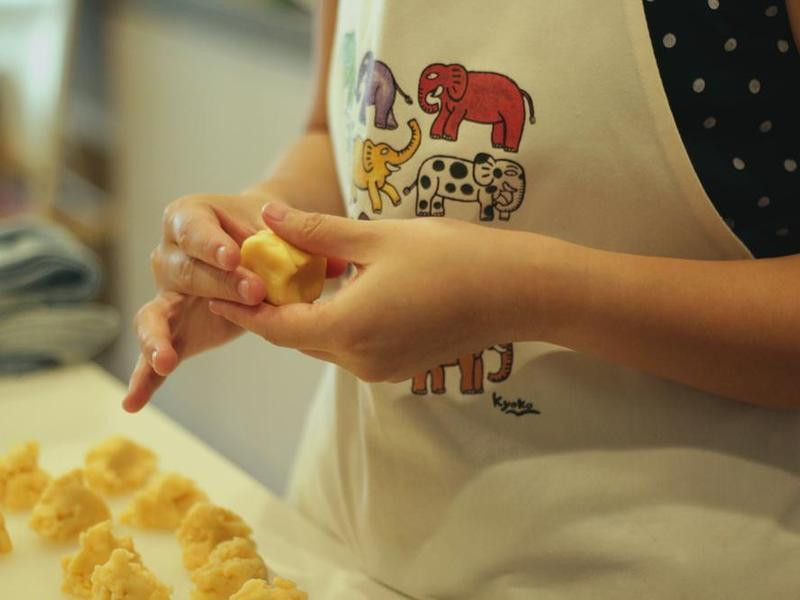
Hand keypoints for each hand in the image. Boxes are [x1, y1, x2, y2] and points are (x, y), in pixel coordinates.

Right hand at [124, 194, 347, 411]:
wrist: (251, 245)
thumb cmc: (264, 233)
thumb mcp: (279, 232)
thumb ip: (301, 245)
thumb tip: (334, 267)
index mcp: (188, 218)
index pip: (194, 230)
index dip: (212, 244)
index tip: (234, 256)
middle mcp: (169, 255)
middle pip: (185, 272)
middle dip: (218, 285)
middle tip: (255, 293)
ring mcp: (166, 294)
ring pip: (154, 314)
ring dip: (158, 337)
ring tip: (165, 359)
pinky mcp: (172, 328)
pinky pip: (153, 353)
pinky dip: (145, 378)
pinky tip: (135, 403)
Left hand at [207, 203, 549, 382]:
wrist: (516, 290)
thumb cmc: (451, 256)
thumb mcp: (377, 237)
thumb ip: (316, 232)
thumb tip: (267, 216)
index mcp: (347, 329)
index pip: (275, 325)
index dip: (244, 306)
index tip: (220, 285)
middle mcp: (359, 360)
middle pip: (297, 336)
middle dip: (274, 305)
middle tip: (260, 267)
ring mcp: (381, 369)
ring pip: (324, 342)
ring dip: (307, 313)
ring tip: (298, 273)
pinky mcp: (399, 367)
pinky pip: (352, 346)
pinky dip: (337, 322)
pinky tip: (343, 290)